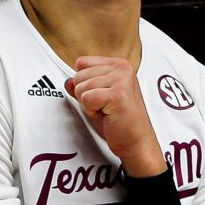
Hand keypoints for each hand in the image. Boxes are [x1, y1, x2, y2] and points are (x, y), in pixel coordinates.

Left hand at [66, 56, 165, 177]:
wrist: (136, 142)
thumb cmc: (120, 122)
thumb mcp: (98, 99)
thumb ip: (83, 87)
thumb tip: (68, 81)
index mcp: (119, 64)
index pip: (82, 62)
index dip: (84, 83)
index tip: (101, 96)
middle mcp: (122, 68)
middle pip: (79, 75)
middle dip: (85, 95)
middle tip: (104, 106)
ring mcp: (121, 79)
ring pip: (81, 87)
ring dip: (89, 104)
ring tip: (107, 110)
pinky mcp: (118, 94)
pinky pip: (86, 98)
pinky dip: (91, 111)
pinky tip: (107, 115)